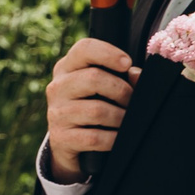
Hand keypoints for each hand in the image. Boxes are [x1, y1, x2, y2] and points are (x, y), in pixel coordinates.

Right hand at [44, 37, 140, 181]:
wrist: (70, 145)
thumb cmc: (93, 107)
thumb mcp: (104, 88)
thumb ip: (123, 77)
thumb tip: (137, 75)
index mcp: (67, 68)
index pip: (84, 49)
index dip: (108, 53)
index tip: (126, 64)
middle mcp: (58, 87)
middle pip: (94, 78)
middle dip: (121, 91)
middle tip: (131, 101)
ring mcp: (56, 113)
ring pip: (97, 110)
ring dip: (120, 118)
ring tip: (126, 121)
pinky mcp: (60, 138)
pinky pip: (95, 137)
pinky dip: (113, 139)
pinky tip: (118, 139)